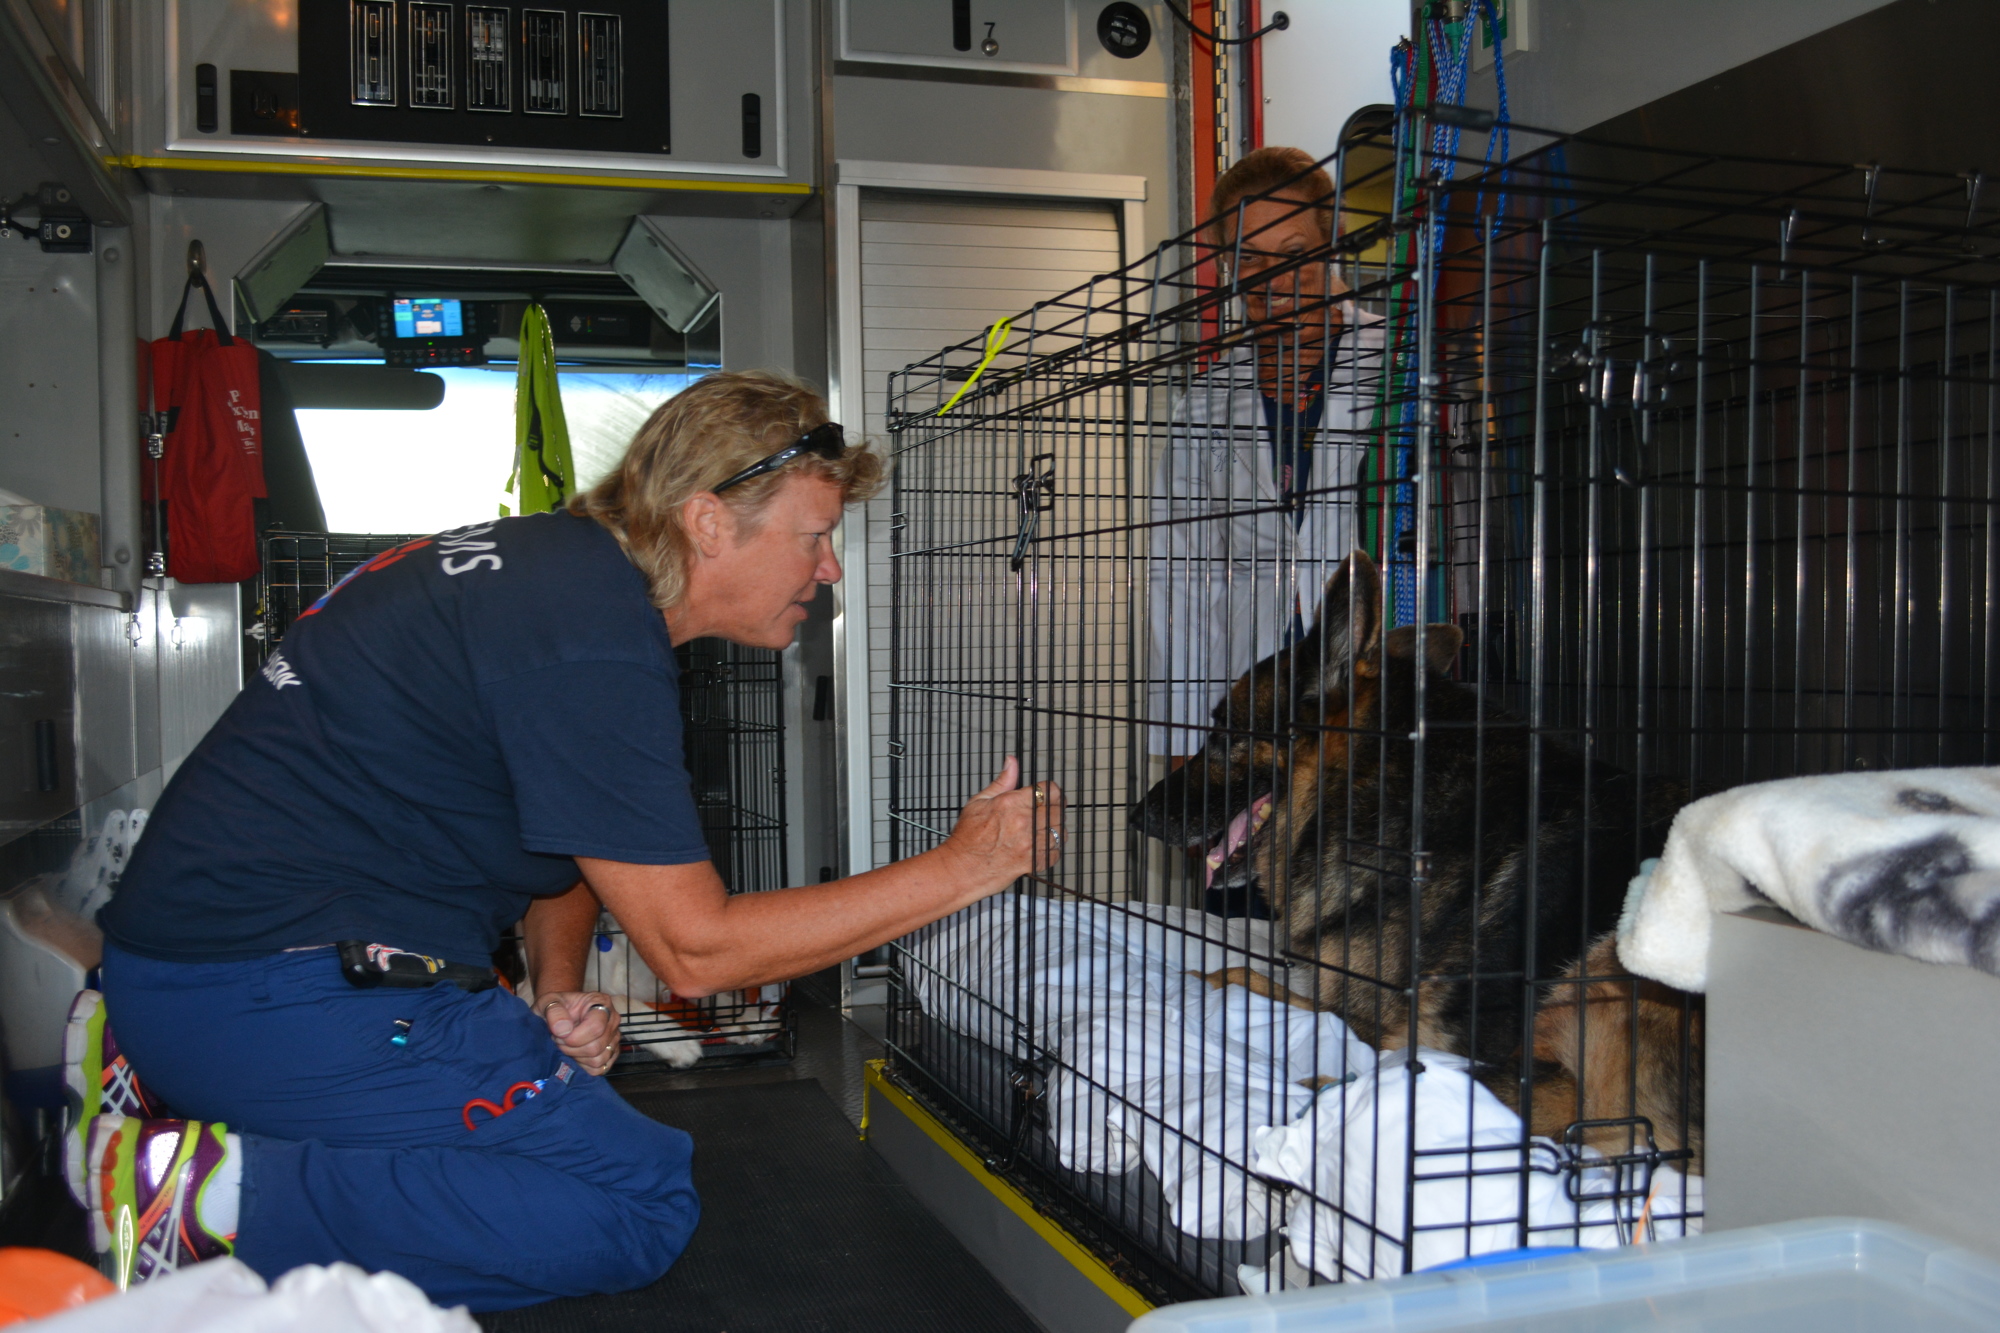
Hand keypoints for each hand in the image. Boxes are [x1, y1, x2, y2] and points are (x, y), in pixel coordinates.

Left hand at [538, 991, 621, 1076]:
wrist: (560, 1014)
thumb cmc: (556, 1007)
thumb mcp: (549, 1001)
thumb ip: (554, 1012)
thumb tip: (563, 1030)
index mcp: (602, 1003)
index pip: (596, 1027)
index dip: (575, 1037)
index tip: (558, 1035)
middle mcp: (612, 1020)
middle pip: (596, 1047)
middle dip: (571, 1049)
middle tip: (559, 1040)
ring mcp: (613, 1038)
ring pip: (598, 1060)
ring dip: (576, 1057)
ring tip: (566, 1046)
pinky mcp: (611, 1053)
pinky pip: (599, 1069)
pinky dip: (583, 1066)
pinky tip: (574, 1054)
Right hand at [943, 756, 1064, 893]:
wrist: (960, 869)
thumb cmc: (966, 838)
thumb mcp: (979, 802)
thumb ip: (1002, 781)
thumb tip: (1012, 762)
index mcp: (1011, 803)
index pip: (1050, 790)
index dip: (1051, 791)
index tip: (1048, 795)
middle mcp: (1023, 822)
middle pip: (1059, 810)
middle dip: (1055, 810)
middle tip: (1046, 813)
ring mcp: (1029, 843)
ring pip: (1060, 832)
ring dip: (1054, 831)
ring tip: (1042, 831)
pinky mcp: (1032, 862)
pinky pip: (1055, 854)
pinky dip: (1051, 851)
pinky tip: (1039, 848)